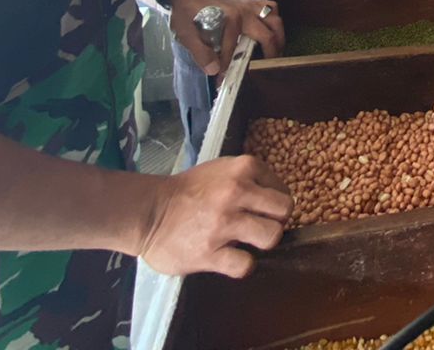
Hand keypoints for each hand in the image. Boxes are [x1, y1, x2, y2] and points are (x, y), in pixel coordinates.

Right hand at [135, 155, 292, 277]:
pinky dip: (241, 265)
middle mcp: (236, 192)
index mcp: (242, 168)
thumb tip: (275, 198)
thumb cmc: (187, 192)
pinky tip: (229, 259)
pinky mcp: (210, 252)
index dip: (273, 203)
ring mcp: (223, 223)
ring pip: (271, 236)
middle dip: (276, 221)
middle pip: (284, 210)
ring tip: (245, 242)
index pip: (282, 189)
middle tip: (259, 227)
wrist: (149, 212)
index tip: (260, 210)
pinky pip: (245, 264)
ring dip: (261, 243)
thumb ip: (248, 179)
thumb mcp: (220, 170)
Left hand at [170, 0, 284, 75]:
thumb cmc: (187, 16)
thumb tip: (214, 70)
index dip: (229, 68)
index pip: (234, 51)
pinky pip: (271, 8)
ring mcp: (249, 6)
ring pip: (274, 19)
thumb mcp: (187, 36)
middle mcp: (244, 12)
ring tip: (276, 52)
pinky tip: (271, 31)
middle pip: (268, 34)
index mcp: (229, 20)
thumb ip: (201, 54)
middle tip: (267, 68)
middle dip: (270, 54)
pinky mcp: (250, 2)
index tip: (222, 81)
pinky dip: (274, 20)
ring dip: (279, 36)